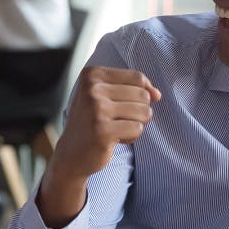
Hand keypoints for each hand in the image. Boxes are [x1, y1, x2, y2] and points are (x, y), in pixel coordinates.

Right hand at [39, 66, 159, 226]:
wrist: (70, 154)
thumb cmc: (93, 122)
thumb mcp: (107, 96)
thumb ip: (135, 89)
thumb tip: (158, 94)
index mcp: (91, 75)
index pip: (137, 78)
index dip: (138, 94)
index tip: (118, 106)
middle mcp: (92, 89)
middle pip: (143, 95)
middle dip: (137, 111)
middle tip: (115, 121)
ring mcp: (96, 109)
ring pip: (144, 112)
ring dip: (135, 124)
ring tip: (115, 129)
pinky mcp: (102, 130)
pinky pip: (138, 129)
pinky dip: (131, 137)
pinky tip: (113, 139)